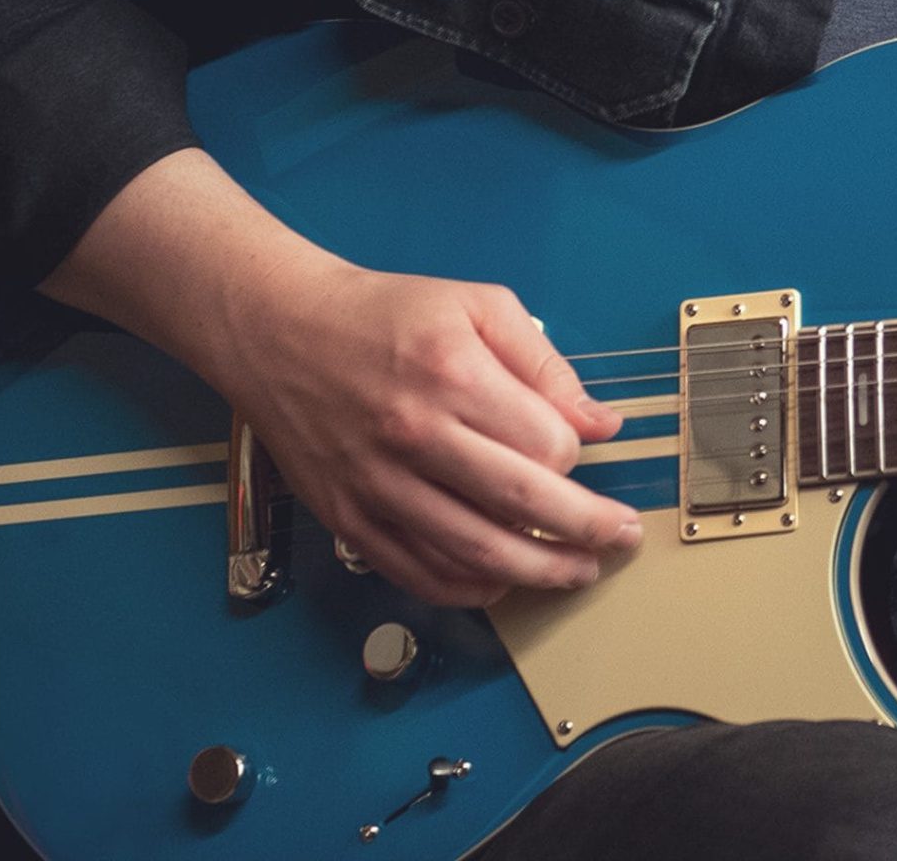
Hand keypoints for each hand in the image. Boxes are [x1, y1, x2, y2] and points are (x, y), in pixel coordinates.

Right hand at [41, 149, 643, 606]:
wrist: (276, 328)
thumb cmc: (381, 314)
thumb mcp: (476, 305)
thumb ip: (544, 363)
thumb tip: (600, 421)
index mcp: (452, 376)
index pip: (546, 444)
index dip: (575, 456)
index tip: (577, 453)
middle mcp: (415, 436)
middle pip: (523, 506)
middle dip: (587, 531)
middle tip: (620, 539)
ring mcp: (378, 483)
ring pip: (475, 552)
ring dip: (540, 572)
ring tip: (578, 572)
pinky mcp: (348, 516)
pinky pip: (417, 572)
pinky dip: (467, 590)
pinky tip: (501, 583)